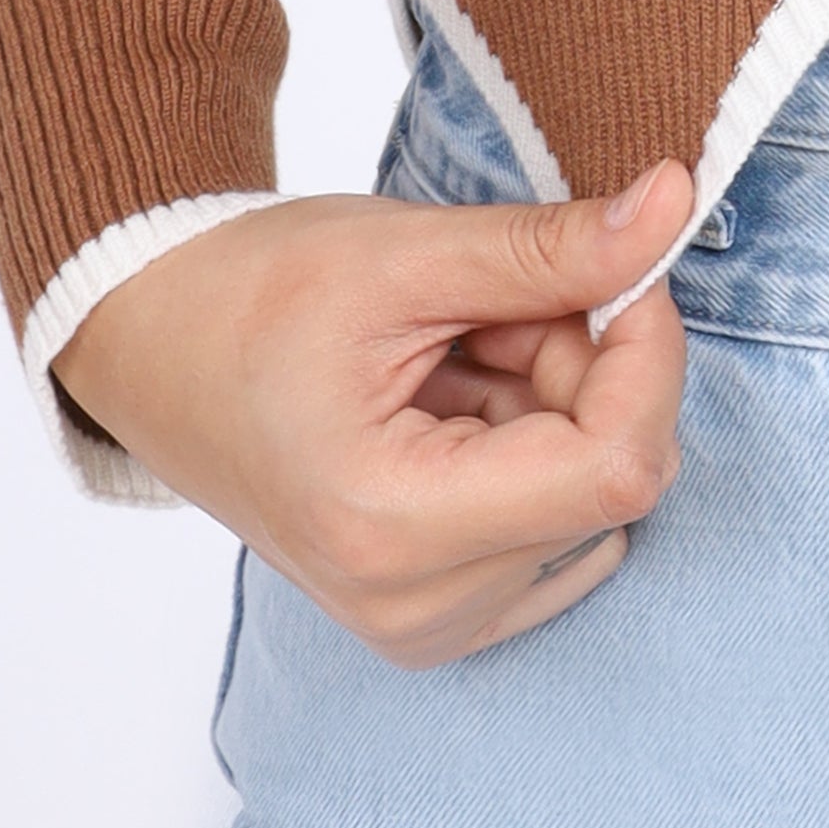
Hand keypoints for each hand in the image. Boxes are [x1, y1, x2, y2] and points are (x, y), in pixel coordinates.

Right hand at [57, 170, 695, 667]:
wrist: (153, 348)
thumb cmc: (252, 296)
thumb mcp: (407, 254)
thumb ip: (553, 248)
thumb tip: (675, 203)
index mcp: (396, 528)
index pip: (619, 464)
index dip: (648, 352)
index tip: (620, 265)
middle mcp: (420, 607)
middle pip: (611, 478)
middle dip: (585, 367)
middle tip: (492, 304)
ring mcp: (430, 624)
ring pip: (595, 498)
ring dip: (556, 403)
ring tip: (454, 353)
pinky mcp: (442, 616)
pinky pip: (563, 527)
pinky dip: (535, 446)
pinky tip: (453, 402)